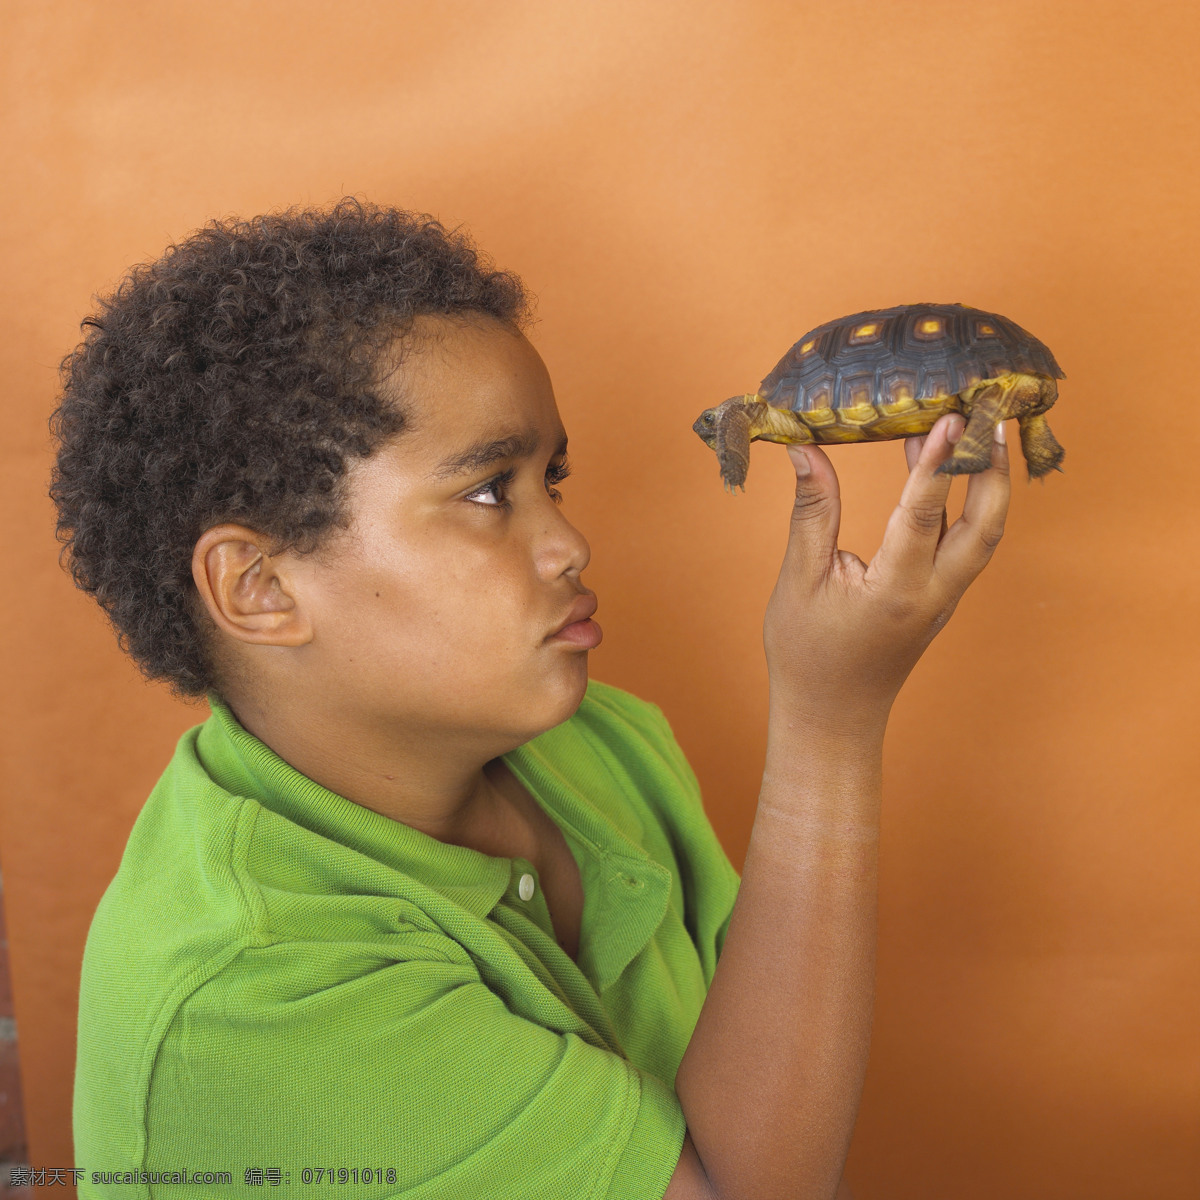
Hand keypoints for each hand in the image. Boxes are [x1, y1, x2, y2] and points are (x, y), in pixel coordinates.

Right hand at [762, 413, 1009, 731]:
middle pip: (986, 523)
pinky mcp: (940, 598)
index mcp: (895, 592)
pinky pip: (966, 542)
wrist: (831, 717)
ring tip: (974, 428)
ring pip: (984, 532)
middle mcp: (934, 594)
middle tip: (988, 412)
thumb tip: (807, 449)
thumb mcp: (799, 580)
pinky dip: (966, 501)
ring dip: (987, 481)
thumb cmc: (807, 655)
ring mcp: (944, 598)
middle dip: (993, 465)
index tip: (946, 416)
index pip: (923, 515)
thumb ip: (812, 512)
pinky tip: (944, 470)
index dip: (935, 462)